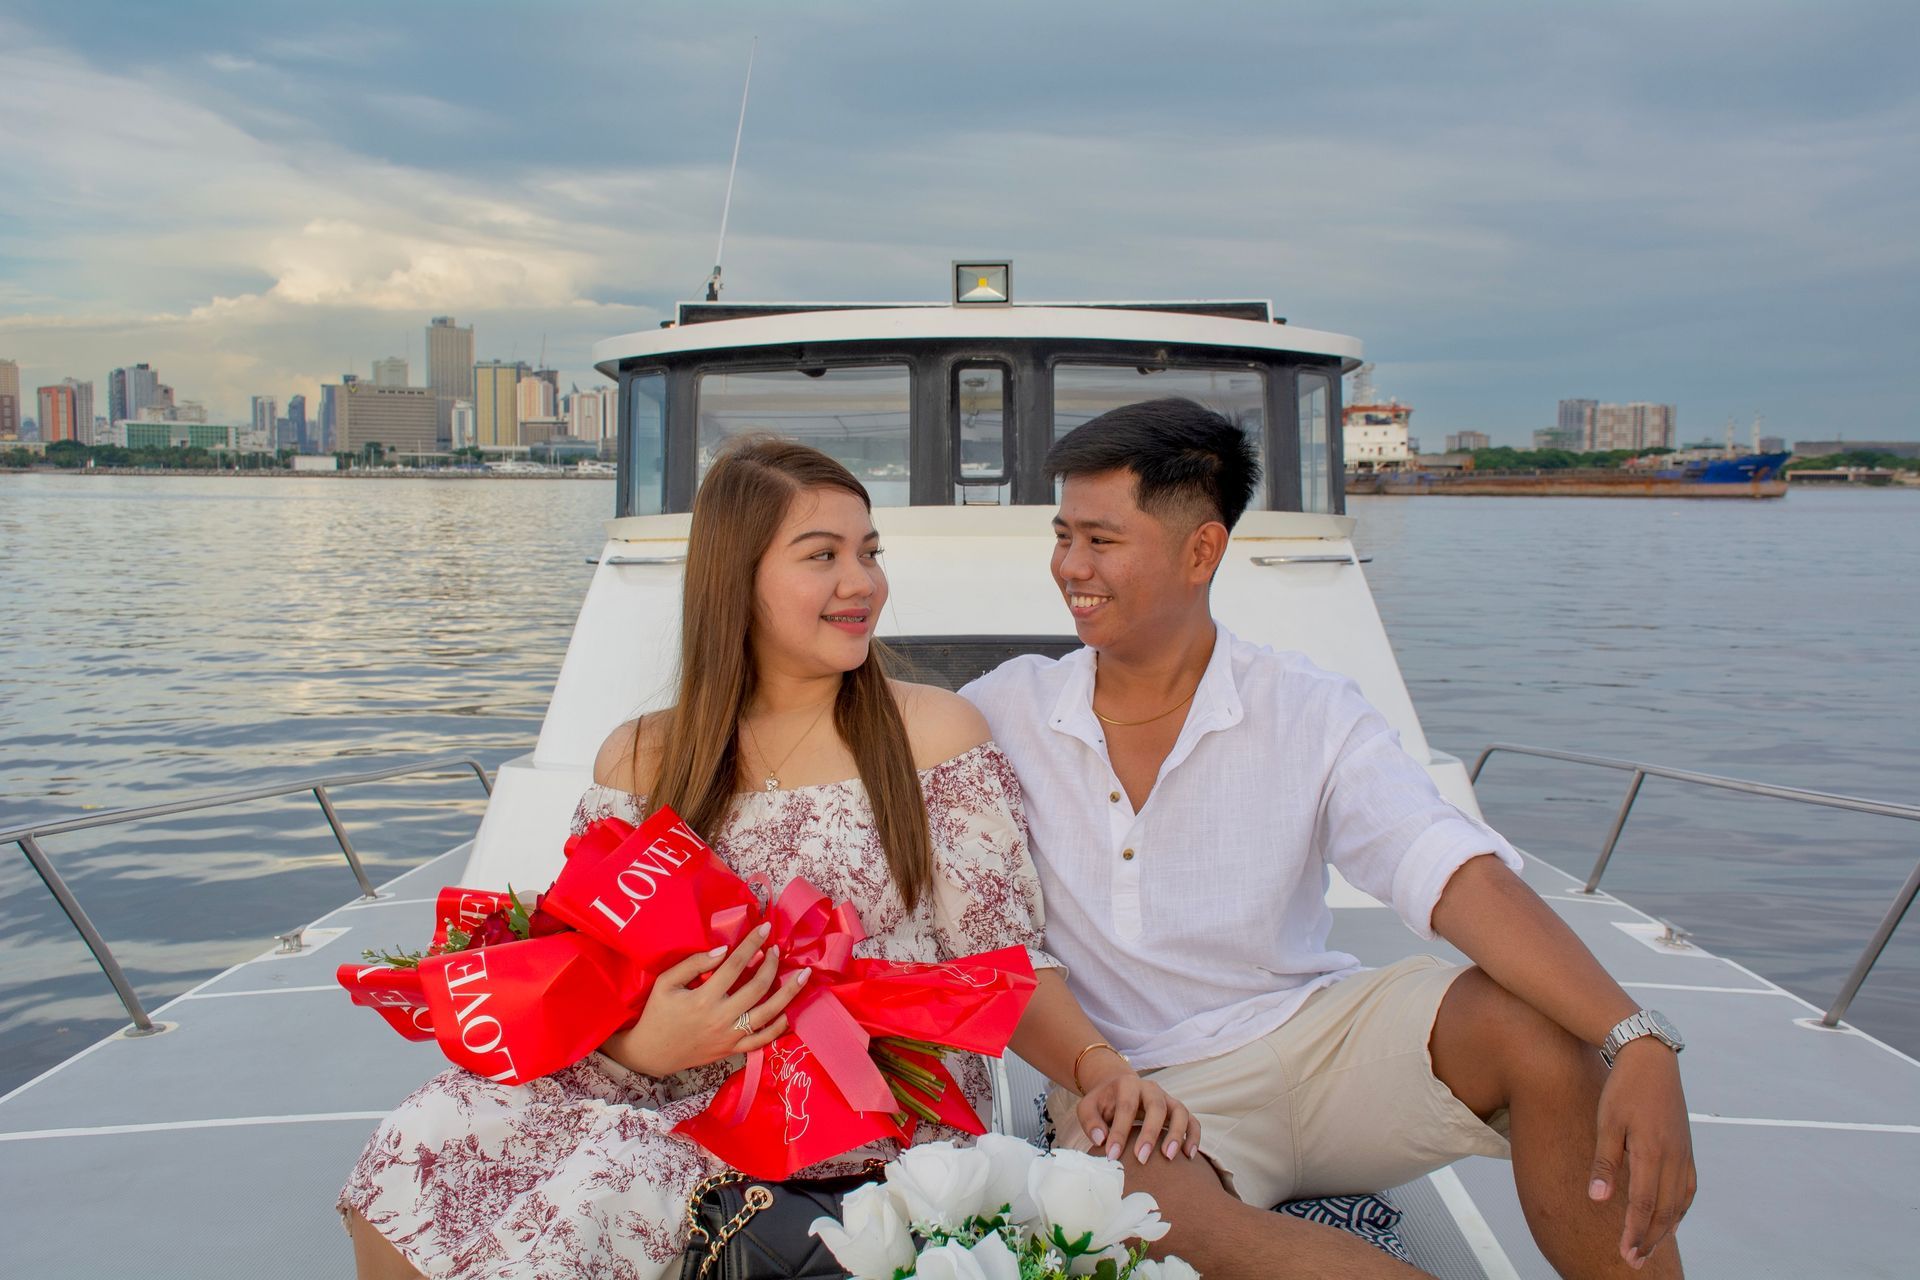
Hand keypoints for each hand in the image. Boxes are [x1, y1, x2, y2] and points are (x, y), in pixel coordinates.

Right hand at [600, 922, 808, 1076]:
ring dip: (788, 993)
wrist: (652, 1053)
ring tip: (803, 976)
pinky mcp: (733, 1049)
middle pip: (758, 987)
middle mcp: (722, 1018)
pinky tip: (791, 1011)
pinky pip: (763, 1040)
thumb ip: (693, 964)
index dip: (752, 944)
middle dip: (771, 964)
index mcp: (704, 998)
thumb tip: (723, 949)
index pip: (736, 965)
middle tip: (776, 950)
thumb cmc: (658, 1013)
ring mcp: (730, 1036)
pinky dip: (780, 1027)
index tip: (765, 929)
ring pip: (768, 1014)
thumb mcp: (666, 983)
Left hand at [1077, 1055, 1200, 1165]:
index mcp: (1127, 1085)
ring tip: (1169, 1157)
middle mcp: (1151, 1089)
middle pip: (1156, 1107)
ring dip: (1177, 1134)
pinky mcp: (1177, 1111)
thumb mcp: (1088, 1107)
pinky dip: (1193, 1137)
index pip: (1126, 1107)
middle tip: (1142, 1158)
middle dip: (1150, 1134)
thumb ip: (1090, 1121)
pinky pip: (1192, 1121)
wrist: (1118, 1089)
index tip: (1112, 1155)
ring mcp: (1167, 1099)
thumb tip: (1101, 1139)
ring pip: (1180, 1111)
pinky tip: (1188, 1155)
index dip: (1120, 1132)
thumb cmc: (1103, 1103)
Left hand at [1588, 1040, 1694, 1268]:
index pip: (1643, 1204)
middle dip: (1649, 1239)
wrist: (1651, 1059)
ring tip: (1649, 1249)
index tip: (1625, 1255)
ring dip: (1664, 1229)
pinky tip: (1669, 1220)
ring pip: (1678, 1204)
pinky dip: (1679, 1210)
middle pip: (1664, 1211)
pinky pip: (1687, 1189)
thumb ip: (1604, 1163)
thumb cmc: (1623, 1089)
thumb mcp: (1606, 1123)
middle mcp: (1673, 1157)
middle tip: (1634, 1262)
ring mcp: (1684, 1154)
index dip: (1634, 1233)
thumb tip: (1597, 1200)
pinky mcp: (1687, 1149)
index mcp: (1651, 1152)